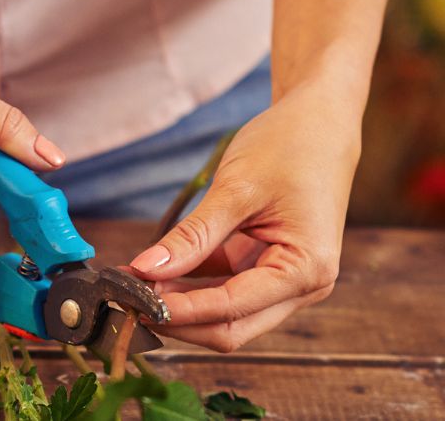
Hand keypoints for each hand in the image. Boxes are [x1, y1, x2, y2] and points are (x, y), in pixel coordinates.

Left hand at [129, 77, 360, 351]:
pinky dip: (190, 285)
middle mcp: (303, 286)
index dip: (180, 311)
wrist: (319, 121)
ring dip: (180, 304)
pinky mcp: (267, 267)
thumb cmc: (289, 147)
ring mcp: (286, 280)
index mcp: (306, 270)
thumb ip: (192, 236)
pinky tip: (154, 272)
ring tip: (133, 284)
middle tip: (129, 301)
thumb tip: (146, 269)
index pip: (231, 309)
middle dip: (179, 318)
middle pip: (230, 327)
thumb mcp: (236, 190)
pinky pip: (224, 289)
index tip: (135, 303)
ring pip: (225, 313)